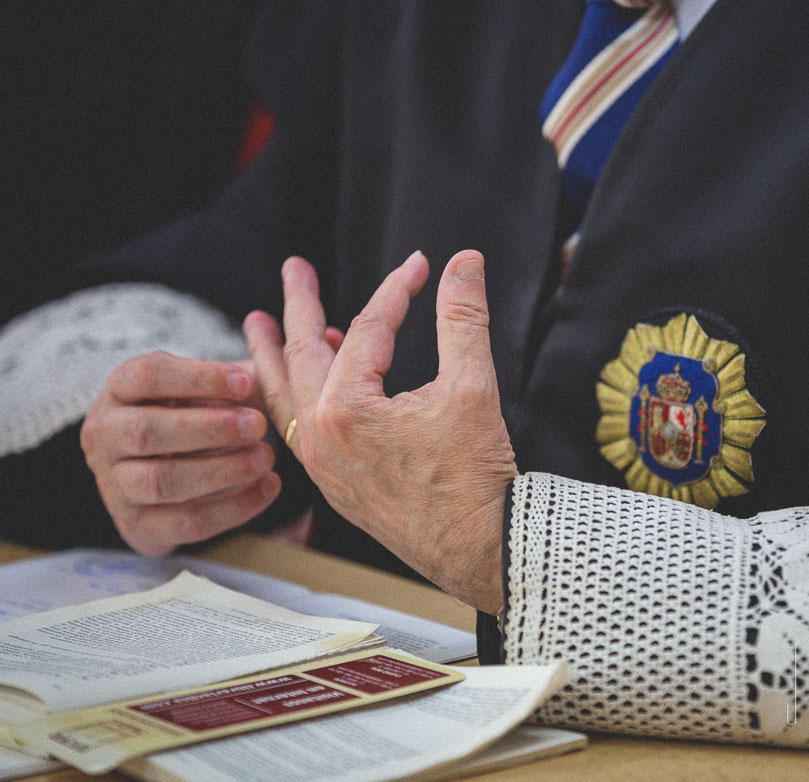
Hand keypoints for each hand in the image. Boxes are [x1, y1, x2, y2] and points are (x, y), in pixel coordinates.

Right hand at [80, 353, 281, 555]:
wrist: (165, 477)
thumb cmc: (194, 415)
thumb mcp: (205, 389)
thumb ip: (232, 378)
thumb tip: (267, 369)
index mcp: (119, 391)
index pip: (146, 376)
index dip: (198, 378)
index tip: (246, 384)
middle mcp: (104, 436)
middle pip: (146, 431)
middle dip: (209, 428)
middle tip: (258, 425)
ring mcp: (114, 484)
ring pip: (161, 481)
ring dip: (220, 470)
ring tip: (265, 458)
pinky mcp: (138, 525)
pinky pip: (185, 522)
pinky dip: (233, 507)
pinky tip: (268, 487)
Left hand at [244, 251, 514, 612]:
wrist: (483, 549)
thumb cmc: (475, 478)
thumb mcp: (473, 387)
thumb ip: (464, 318)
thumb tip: (465, 262)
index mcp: (345, 412)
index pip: (366, 331)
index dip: (396, 291)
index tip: (420, 266)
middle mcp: (321, 441)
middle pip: (301, 357)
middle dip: (298, 308)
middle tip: (293, 271)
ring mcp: (325, 468)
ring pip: (287, 400)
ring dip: (277, 357)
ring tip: (262, 326)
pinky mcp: (338, 487)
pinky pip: (300, 433)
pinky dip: (298, 401)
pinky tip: (309, 390)